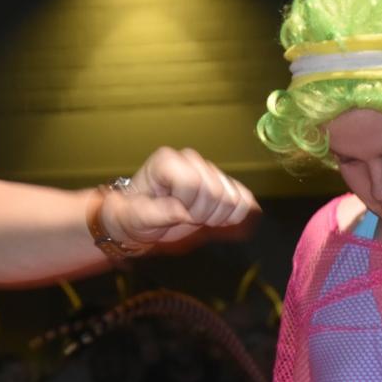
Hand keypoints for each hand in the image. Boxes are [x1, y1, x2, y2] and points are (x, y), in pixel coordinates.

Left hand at [102, 146, 257, 246]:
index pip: (193, 181)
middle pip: (216, 191)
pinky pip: (246, 200)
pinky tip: (217, 219)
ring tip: (198, 218)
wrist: (146, 222)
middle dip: (202, 213)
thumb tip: (179, 211)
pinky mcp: (226, 185)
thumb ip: (155, 213)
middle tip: (186, 217)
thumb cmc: (137, 216)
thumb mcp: (136, 218)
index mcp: (167, 161)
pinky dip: (235, 216)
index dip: (187, 203)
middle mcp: (191, 160)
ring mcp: (210, 171)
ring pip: (232, 197)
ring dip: (217, 216)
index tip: (174, 212)